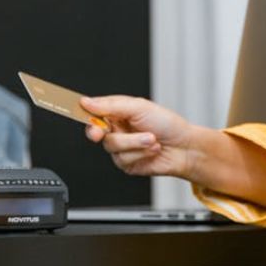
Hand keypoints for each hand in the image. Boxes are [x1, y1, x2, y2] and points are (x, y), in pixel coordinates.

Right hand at [80, 95, 196, 178]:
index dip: (84, 114)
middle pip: (96, 132)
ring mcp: (121, 149)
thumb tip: (86, 102)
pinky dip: (140, 154)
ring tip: (151, 139)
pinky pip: (123, 160)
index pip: (93, 112)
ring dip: (134, 142)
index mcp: (117, 113)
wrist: (184, 147)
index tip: (81, 113)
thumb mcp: (139, 107)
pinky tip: (152, 150)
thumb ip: (111, 105)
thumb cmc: (167, 124)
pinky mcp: (127, 164)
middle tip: (103, 132)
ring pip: (112, 147)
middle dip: (102, 132)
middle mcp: (117, 130)